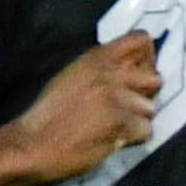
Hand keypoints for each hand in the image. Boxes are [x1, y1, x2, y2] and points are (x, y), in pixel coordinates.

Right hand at [10, 34, 160, 179]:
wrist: (32, 144)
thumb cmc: (49, 115)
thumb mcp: (73, 78)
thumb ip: (102, 71)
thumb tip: (132, 72)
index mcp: (95, 57)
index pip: (141, 41)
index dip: (147, 59)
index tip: (140, 75)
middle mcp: (108, 72)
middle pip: (153, 79)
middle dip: (145, 96)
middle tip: (127, 109)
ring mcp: (115, 96)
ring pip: (149, 108)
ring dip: (136, 121)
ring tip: (113, 128)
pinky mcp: (119, 120)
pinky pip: (145, 131)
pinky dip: (132, 140)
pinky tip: (111, 140)